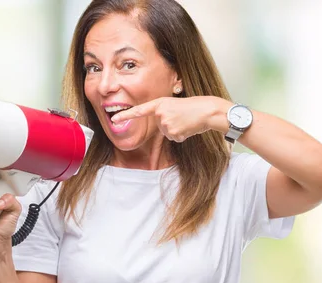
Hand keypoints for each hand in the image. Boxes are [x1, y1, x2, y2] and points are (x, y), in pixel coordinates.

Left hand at [110, 96, 229, 141]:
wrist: (208, 110)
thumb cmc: (195, 107)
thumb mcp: (176, 106)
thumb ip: (165, 113)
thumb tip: (163, 126)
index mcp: (160, 103)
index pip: (139, 110)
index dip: (125, 115)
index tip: (113, 119)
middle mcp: (160, 113)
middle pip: (160, 127)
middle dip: (171, 125)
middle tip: (183, 116)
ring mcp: (166, 123)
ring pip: (167, 133)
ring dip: (178, 130)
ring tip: (187, 121)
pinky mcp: (172, 132)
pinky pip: (175, 138)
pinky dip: (182, 135)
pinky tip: (189, 127)